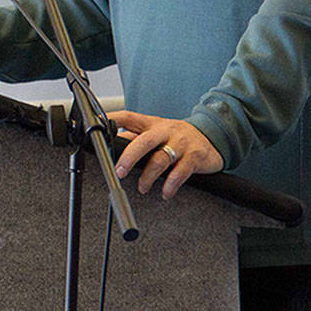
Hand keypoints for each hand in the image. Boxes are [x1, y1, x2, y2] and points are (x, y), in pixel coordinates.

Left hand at [108, 110, 222, 198]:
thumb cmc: (177, 137)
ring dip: (148, 177)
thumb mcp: (155, 133)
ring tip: (142, 188)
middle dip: (129, 158)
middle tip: (119, 172)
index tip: (98, 126)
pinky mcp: (194, 157)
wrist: (213, 138)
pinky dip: (170, 186)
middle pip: (144, 141)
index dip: (112, 119)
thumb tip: (110, 144)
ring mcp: (181, 143)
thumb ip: (135, 138)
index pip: (128, 117)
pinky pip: (180, 173)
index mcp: (151, 123)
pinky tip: (165, 193)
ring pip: (161, 159)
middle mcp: (165, 130)